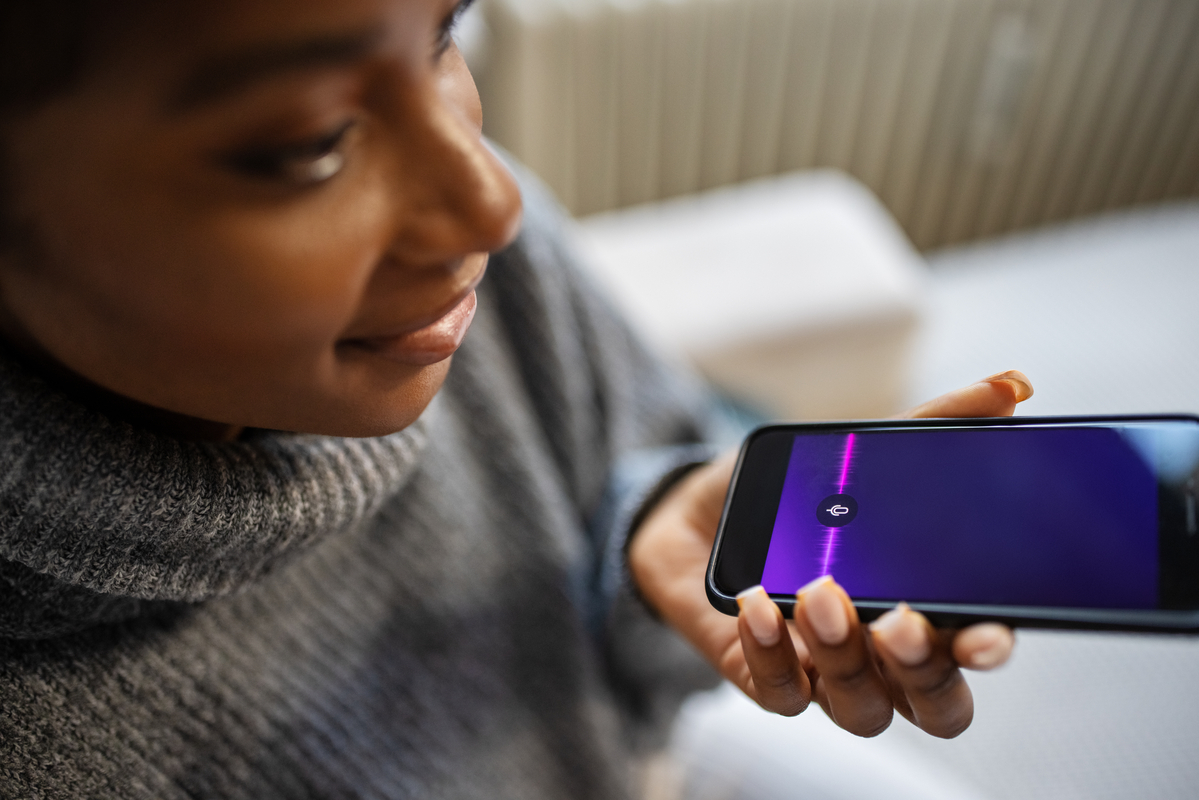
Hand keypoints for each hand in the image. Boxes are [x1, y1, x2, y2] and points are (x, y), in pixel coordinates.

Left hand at [628, 370, 1032, 736]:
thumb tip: (1012, 385)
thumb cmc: (794, 497)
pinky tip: (759, 602)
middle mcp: (885, 656)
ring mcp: (824, 673)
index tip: (989, 630)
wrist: (698, 516)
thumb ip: (934, 425)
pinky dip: (771, 650)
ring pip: (860, 708)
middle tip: (902, 621)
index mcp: (925, 607)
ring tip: (819, 591)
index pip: (974, 649)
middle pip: (935, 704)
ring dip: (845, 655)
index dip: (987, 649)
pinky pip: (779, 690)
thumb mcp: (859, 453)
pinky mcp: (763, 676)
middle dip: (924, 670)